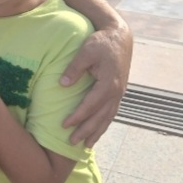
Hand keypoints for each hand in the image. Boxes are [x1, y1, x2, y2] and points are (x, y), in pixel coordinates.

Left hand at [60, 23, 132, 146]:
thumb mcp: (86, 51)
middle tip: (71, 142)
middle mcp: (116, 91)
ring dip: (97, 132)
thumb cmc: (101, 42)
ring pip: (108, 117)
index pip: (90, 105)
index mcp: (109, 83)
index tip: (64, 125)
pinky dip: (104, 124)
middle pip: (100, 116)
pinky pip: (111, 112)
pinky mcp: (119, 92)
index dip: (77, 116)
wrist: (119, 37)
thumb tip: (62, 84)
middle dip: (86, 130)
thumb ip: (75, 68)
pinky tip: (97, 132)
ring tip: (86, 145)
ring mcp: (119, 93)